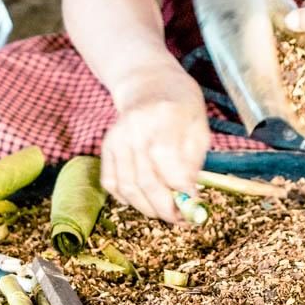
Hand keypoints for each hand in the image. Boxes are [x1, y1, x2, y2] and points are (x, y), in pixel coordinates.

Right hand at [100, 67, 209, 222]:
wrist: (149, 84)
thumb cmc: (182, 107)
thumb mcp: (199, 127)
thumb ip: (194, 162)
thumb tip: (188, 197)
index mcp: (164, 117)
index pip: (169, 165)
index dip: (182, 191)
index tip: (194, 204)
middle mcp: (135, 128)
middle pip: (146, 181)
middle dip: (165, 208)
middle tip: (180, 219)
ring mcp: (116, 138)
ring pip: (127, 188)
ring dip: (147, 208)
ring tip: (165, 213)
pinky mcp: (106, 147)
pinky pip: (111, 183)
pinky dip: (127, 199)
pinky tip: (144, 200)